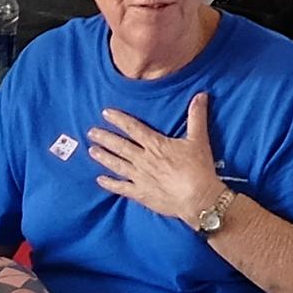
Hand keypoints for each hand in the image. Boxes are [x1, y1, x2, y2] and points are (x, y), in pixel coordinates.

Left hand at [84, 95, 229, 231]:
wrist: (198, 198)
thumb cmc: (199, 168)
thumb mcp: (199, 139)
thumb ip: (196, 116)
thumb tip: (201, 94)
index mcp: (156, 144)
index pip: (133, 128)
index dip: (118, 119)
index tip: (105, 113)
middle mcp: (143, 159)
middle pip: (120, 146)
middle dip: (104, 138)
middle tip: (91, 132)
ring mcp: (140, 177)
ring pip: (117, 164)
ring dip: (104, 157)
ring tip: (92, 151)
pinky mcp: (141, 194)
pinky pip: (121, 188)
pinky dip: (109, 184)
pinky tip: (99, 180)